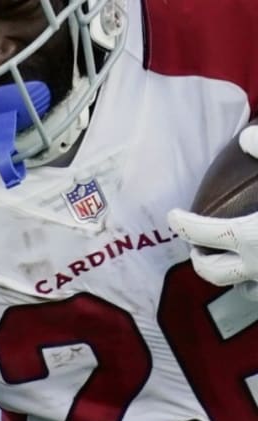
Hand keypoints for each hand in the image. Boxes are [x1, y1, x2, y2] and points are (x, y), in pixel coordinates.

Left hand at [168, 125, 257, 290]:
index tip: (171, 216)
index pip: (202, 232)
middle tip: (194, 245)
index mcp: (253, 237)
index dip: (182, 224)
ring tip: (226, 254)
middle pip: (213, 272)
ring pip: (238, 284)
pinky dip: (256, 275)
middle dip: (199, 260)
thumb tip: (245, 136)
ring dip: (226, 271)